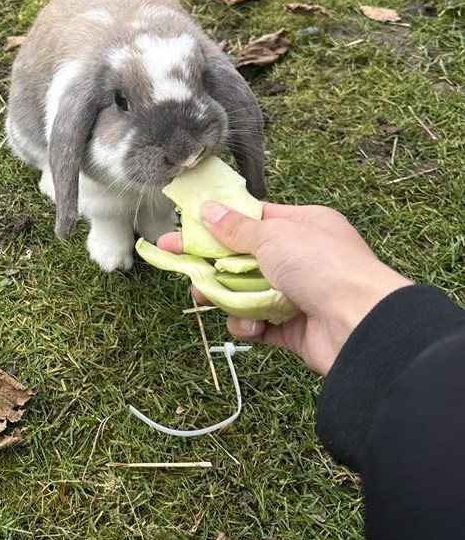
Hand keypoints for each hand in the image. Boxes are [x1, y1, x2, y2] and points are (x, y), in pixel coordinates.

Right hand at [157, 202, 410, 374]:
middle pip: (245, 259)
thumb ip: (235, 227)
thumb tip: (207, 210)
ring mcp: (299, 294)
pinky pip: (259, 324)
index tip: (185, 230)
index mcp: (305, 225)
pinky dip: (249, 325)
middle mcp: (303, 258)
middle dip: (213, 265)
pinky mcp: (295, 329)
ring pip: (246, 293)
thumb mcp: (273, 234)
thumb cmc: (323, 266)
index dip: (219, 224)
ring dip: (225, 296)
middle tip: (181, 267)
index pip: (255, 219)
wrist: (358, 323)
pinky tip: (250, 325)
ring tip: (204, 297)